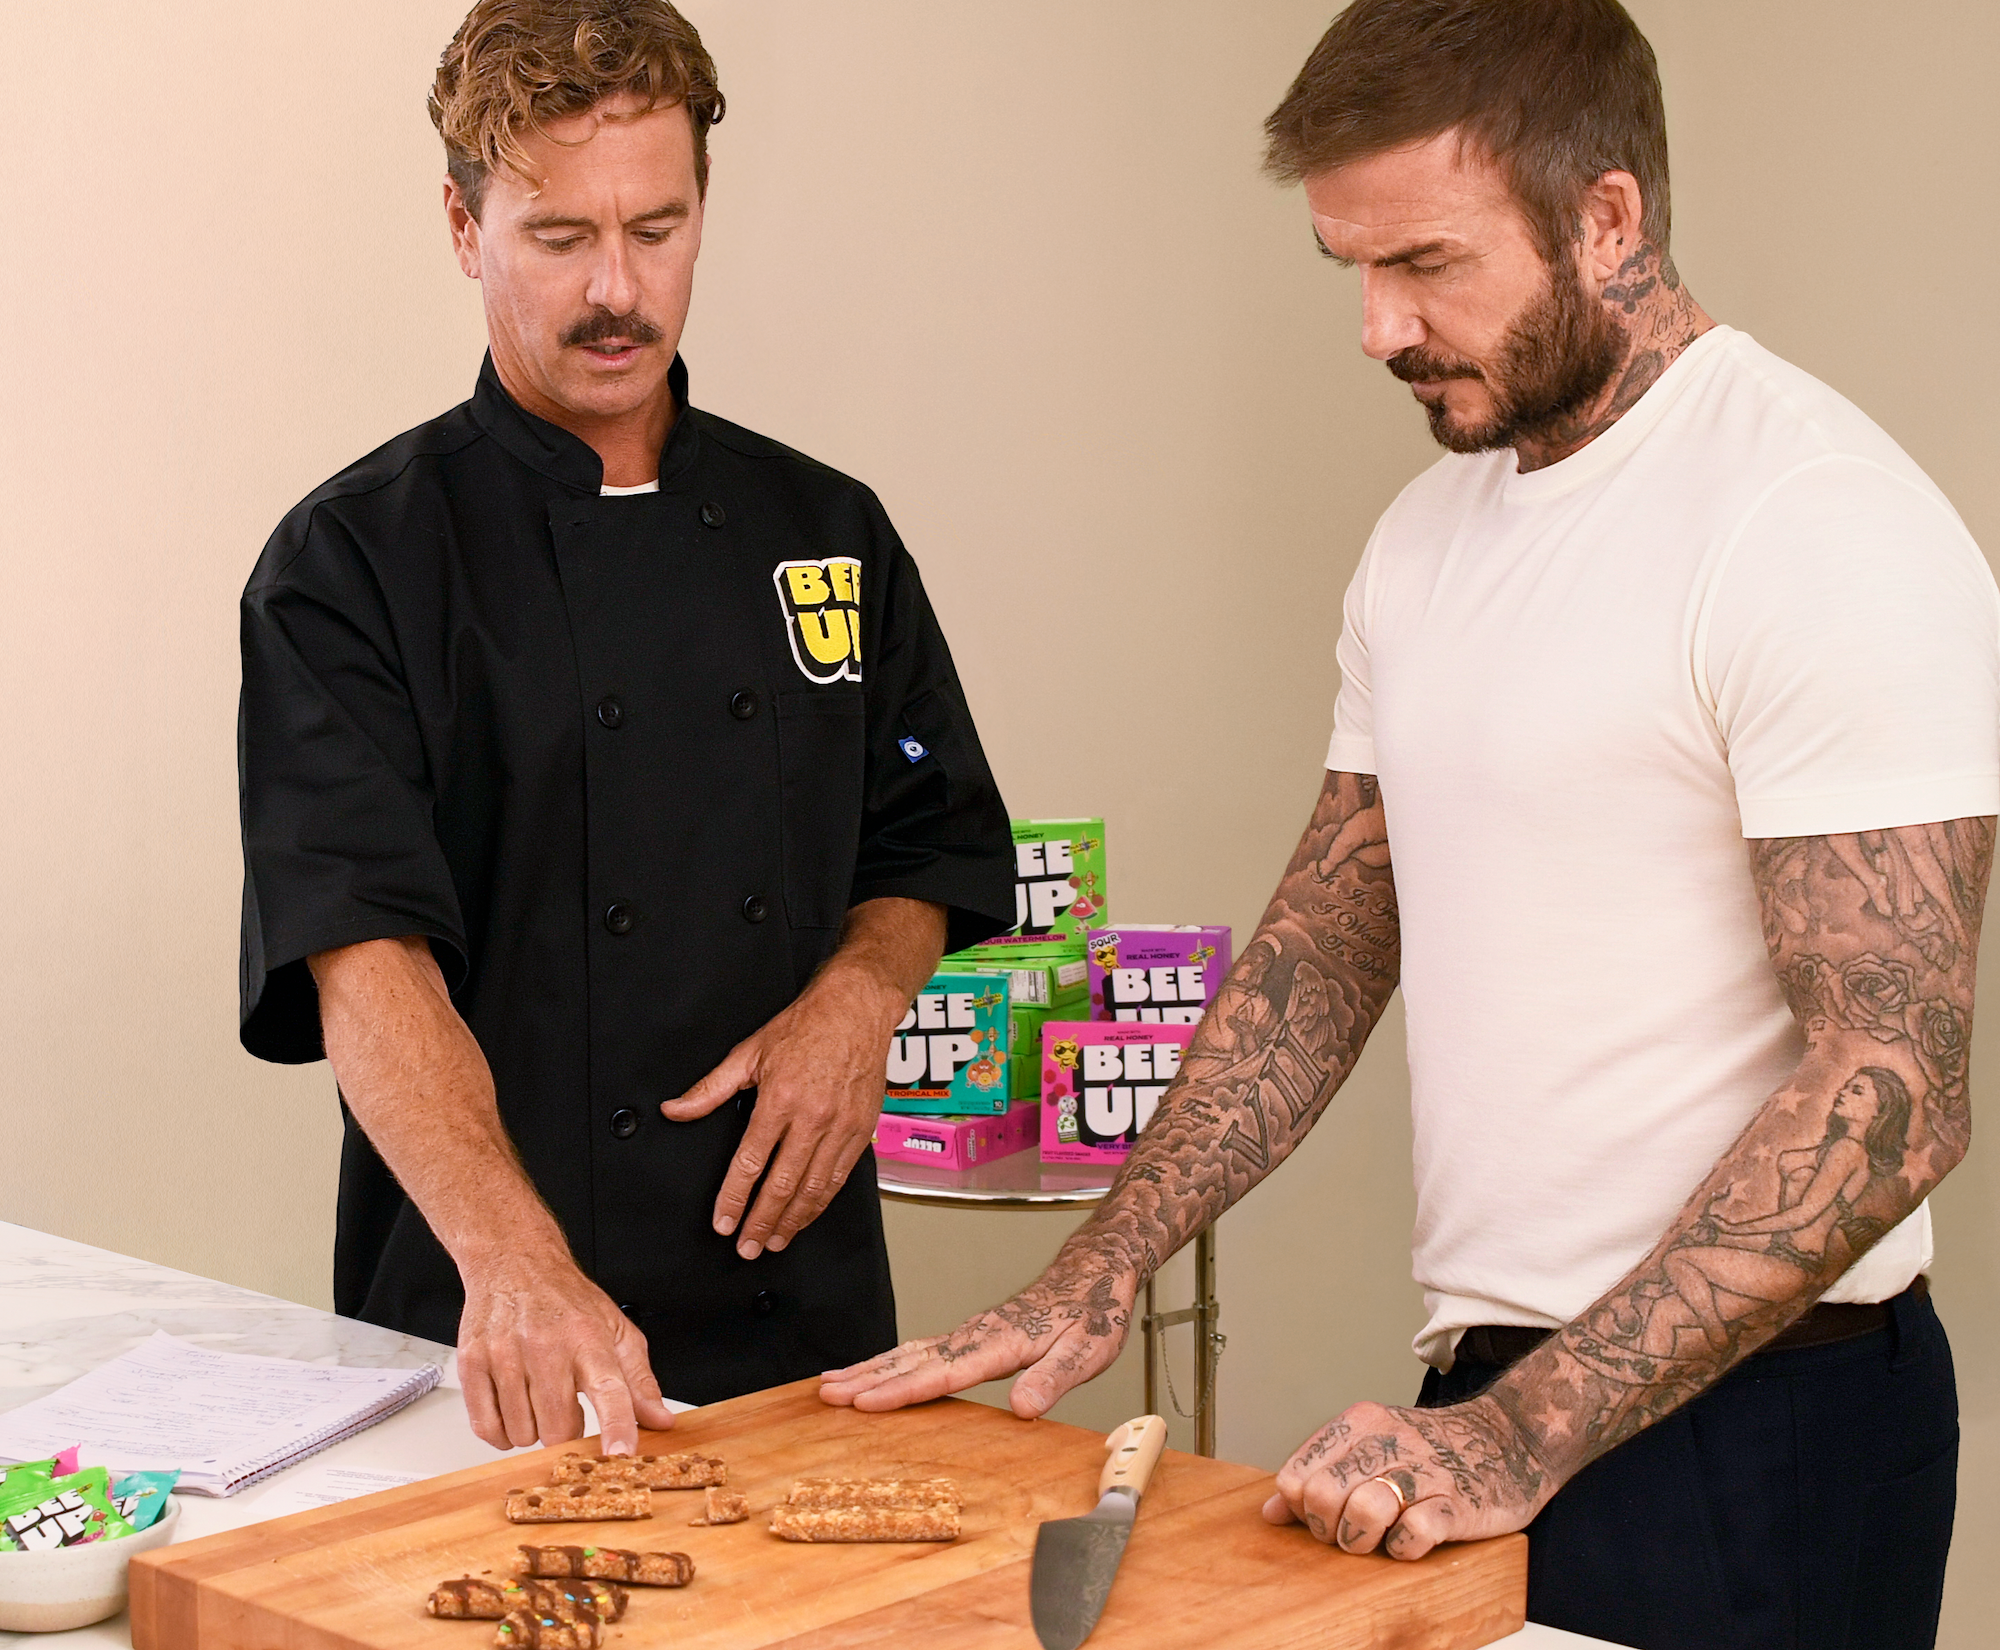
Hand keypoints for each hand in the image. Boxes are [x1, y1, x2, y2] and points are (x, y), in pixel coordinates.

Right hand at [456, 1252, 676, 1453]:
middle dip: (566, 1433)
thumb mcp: (616, 1331)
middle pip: (558, 1428)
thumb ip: (639, 1381)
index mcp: (589, 1338)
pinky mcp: (472, 1363)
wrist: (514, 1263)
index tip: (620, 1454)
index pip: (609, 1389)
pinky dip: (502, 1432)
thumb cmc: (566, 1300)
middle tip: (567, 1406)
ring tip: (537, 1395)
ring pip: (521, 1434)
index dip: (617, 1425)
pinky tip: (512, 1406)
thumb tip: (660, 1421)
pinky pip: (486, 1429)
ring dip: (533, 1429)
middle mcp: (546, 1346)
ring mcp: (504, 1355)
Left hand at [662, 959, 900, 1258]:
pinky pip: (840, 1177)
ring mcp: (841, 1127)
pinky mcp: (861, 1130)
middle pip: (783, 1185)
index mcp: (779, 1100)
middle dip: (761, 1222)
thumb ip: (710, 1089)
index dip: (734, 1199)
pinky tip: (806, 1216)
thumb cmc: (805, 1026)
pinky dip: (821, 1203)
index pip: (751, 1163)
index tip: (723, 1223)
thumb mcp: (749, 1052)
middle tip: (747, 1247)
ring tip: (774, 1241)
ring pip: (814, 1188)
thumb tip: (675, 1109)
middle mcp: (812, 1117)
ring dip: (792, 1221)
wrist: (856, 1009)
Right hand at [818, 1242, 1136, 1417]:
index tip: (864, 1404)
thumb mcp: (1087, 1352)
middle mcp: (978, 1333)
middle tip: (825, 1395)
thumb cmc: (1093, 1312)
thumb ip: (1054, 1379)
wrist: (1096, 1270)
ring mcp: (972, 1331)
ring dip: (870, 1368)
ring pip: (910, 1351)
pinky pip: (922, 1348)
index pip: (942, 1372)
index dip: (901, 1392)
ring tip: (831, 1383)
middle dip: (867, 1379)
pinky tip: (877, 1369)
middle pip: (912, 1360)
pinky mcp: (973, 1332)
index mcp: (1001, 1341)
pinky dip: (891, 1359)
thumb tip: (1024, 1409)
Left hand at [1260, 1396, 1553, 1559]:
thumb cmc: (1430, 1451)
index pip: (1296, 1476)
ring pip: (1363, 1512)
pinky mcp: (1457, 1504)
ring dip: (1361, 1541)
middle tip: (1346, 1533)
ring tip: (1375, 1540)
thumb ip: (1319, 1472)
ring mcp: (1424, 1472)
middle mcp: (1388, 1441)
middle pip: (1322, 1495)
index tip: (1321, 1516)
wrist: (1508, 1440)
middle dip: (1325, 1528)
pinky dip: (1403, 1549)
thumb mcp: (1370, 1446)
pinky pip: (1413, 1535)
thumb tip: (1270, 1513)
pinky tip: (1409, 1542)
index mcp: (1360, 1422)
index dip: (1300, 1508)